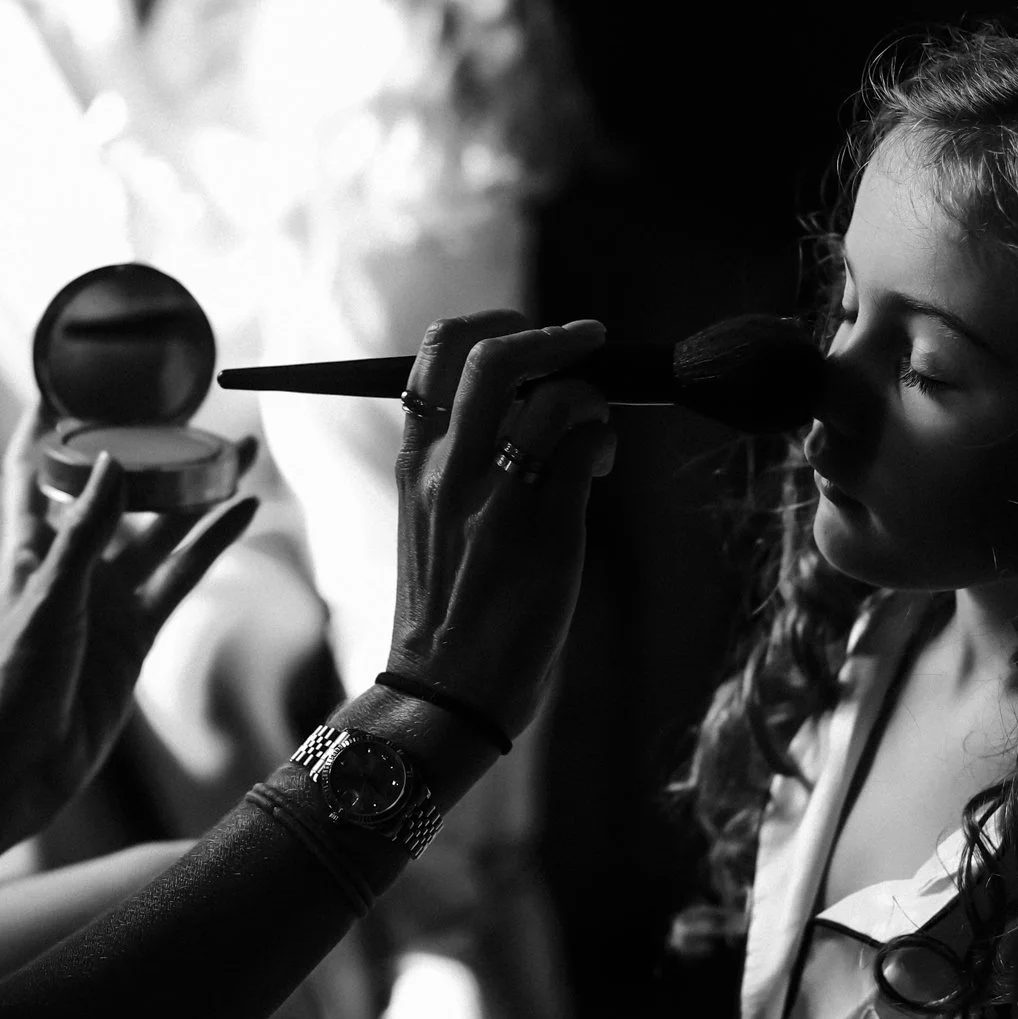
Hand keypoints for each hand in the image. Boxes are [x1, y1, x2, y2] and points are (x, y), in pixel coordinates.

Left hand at [0, 400, 260, 828]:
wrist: (22, 765)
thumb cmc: (13, 682)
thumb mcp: (47, 598)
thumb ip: (85, 533)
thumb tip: (111, 461)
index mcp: (28, 546)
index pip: (30, 469)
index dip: (44, 426)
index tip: (62, 379)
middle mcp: (70, 563)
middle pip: (114, 492)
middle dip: (147, 453)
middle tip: (186, 408)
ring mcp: (107, 596)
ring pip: (159, 530)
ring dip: (195, 493)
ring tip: (237, 450)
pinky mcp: (138, 630)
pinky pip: (182, 576)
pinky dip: (212, 544)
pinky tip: (245, 510)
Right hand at [387, 312, 614, 743]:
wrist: (447, 692)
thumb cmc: (449, 613)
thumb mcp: (430, 524)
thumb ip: (463, 464)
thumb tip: (531, 409)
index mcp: (415, 464)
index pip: (434, 356)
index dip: (488, 326)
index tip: (524, 329)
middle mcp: (447, 470)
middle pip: (493, 355)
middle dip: (551, 334)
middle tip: (585, 339)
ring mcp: (496, 496)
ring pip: (551, 394)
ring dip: (589, 395)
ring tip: (594, 432)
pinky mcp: (546, 526)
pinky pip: (585, 444)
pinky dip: (602, 440)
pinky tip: (598, 467)